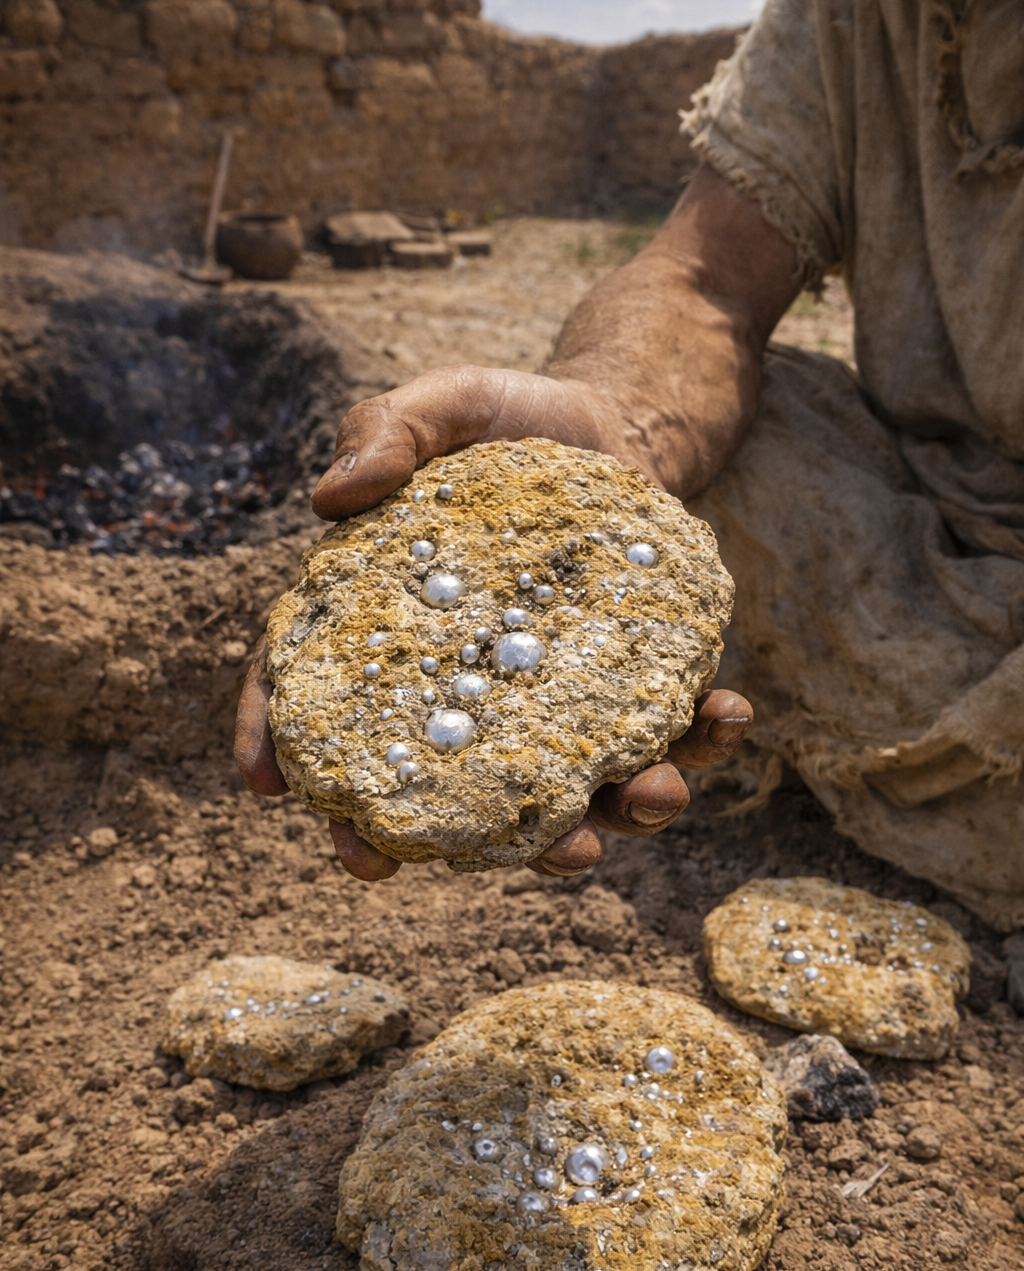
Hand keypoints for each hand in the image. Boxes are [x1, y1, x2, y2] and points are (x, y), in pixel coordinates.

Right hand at [235, 202, 766, 878]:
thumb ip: (384, 432)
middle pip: (442, 788)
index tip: (269, 792)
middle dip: (455, 841)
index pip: (315, 698)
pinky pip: (662, 734)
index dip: (279, 746)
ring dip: (607, 816)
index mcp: (391, 633)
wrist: (610, 421)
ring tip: (648, 799)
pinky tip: (727, 716)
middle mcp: (465, 693)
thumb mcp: (440, 406)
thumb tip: (330, 498)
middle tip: (422, 864)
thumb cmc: (502, 423)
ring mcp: (549, 704)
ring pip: (564, 790)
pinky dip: (700, 738)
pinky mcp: (628, 690)